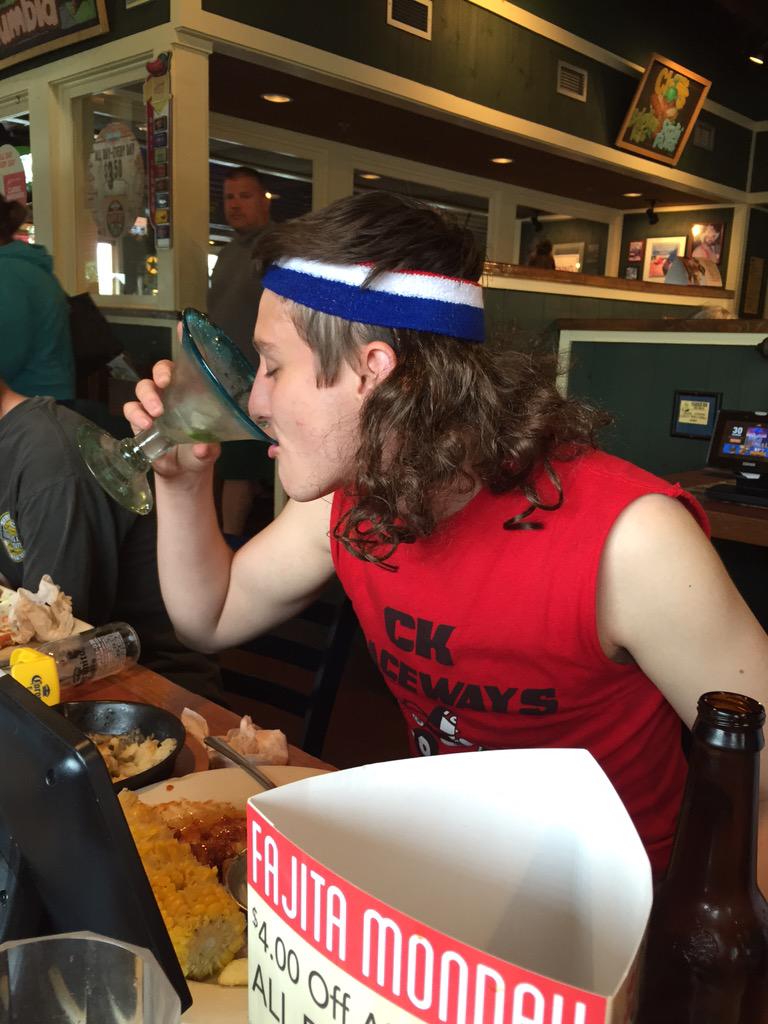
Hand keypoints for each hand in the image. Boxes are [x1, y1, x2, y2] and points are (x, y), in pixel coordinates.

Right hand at [123, 359, 220, 478]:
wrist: (182, 473)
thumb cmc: (199, 453)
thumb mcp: (209, 452)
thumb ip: (207, 449)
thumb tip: (202, 447)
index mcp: (189, 394)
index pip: (181, 370)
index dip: (177, 364)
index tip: (177, 371)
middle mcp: (169, 395)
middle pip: (159, 373)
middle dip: (159, 375)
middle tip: (163, 385)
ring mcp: (152, 406)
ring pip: (142, 388)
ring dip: (147, 397)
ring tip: (156, 413)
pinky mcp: (138, 421)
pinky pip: (131, 410)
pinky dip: (136, 415)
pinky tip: (145, 425)